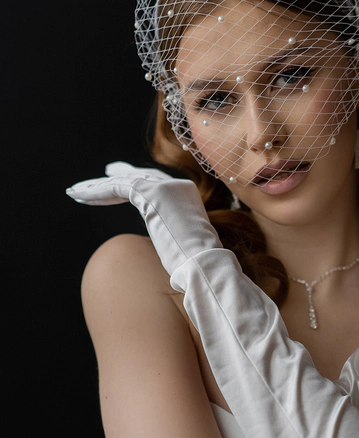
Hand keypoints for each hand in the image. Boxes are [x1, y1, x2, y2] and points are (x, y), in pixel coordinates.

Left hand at [66, 162, 220, 273]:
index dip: (132, 181)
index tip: (115, 180)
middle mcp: (177, 185)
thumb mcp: (180, 241)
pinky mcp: (151, 193)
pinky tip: (81, 196)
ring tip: (76, 191)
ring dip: (97, 187)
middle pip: (139, 177)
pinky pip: (118, 188)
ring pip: (123, 181)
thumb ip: (168, 231)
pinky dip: (98, 192)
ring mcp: (165, 186)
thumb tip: (163, 240)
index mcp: (186, 195)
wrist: (202, 262)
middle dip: (115, 176)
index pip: (154, 182)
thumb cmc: (195, 263)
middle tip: (100, 174)